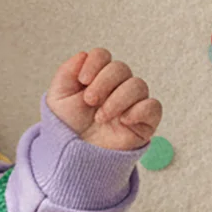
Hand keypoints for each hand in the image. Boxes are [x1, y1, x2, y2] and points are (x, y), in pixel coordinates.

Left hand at [45, 47, 161, 150]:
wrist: (72, 156)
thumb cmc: (67, 127)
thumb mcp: (58, 98)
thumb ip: (67, 72)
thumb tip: (83, 55)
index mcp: (96, 78)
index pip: (103, 56)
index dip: (95, 62)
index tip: (82, 80)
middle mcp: (116, 87)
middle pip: (121, 68)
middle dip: (104, 82)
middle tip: (89, 101)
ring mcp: (132, 103)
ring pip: (138, 85)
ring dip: (117, 99)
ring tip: (101, 117)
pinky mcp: (144, 122)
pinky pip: (153, 106)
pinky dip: (139, 110)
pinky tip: (123, 120)